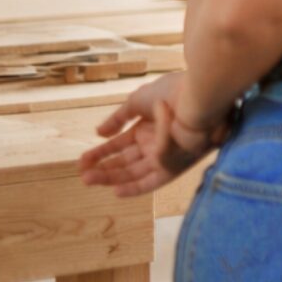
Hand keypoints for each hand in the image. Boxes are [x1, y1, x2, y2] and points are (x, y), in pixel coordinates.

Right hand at [78, 72, 222, 196]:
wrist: (199, 95)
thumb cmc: (173, 92)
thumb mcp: (138, 101)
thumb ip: (118, 118)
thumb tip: (98, 133)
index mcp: (150, 126)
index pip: (122, 144)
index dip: (102, 153)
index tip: (82, 160)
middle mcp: (159, 142)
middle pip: (128, 162)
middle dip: (105, 169)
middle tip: (83, 176)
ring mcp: (168, 154)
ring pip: (137, 173)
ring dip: (112, 178)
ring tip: (88, 180)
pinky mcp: (177, 164)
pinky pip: (153, 178)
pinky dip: (135, 186)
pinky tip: (116, 189)